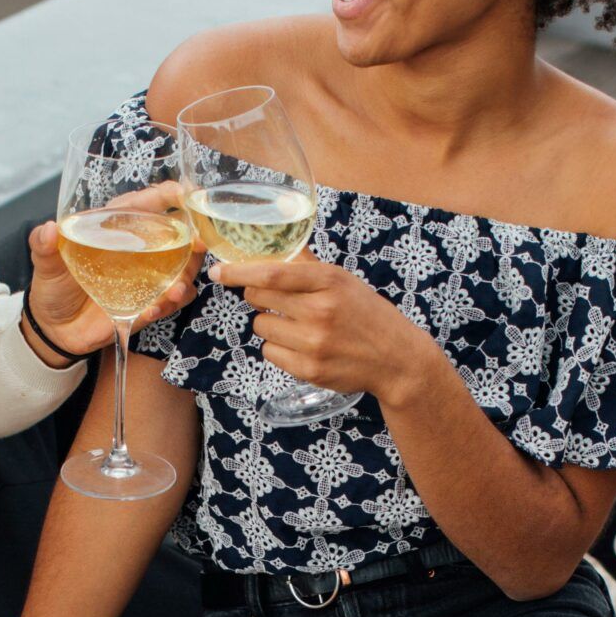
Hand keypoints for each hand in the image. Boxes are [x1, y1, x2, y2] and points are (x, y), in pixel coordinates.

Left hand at [24, 181, 201, 359]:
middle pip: (178, 235)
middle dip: (194, 237)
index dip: (169, 195)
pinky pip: (170, 301)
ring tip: (174, 289)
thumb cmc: (53, 286)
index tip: (184, 193)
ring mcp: (147, 277)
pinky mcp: (148, 303)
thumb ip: (43, 246)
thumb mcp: (45, 264)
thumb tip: (47, 229)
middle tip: (198, 244)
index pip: (148, 203)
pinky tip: (152, 309)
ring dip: (185, 277)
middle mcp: (139, 249)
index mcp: (116, 227)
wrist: (55, 328)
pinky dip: (168, 304)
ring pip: (183, 269)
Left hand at [213, 254, 434, 406]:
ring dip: (272, 325)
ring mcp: (314, 343)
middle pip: (259, 299)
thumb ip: (308, 265)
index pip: (272, 274)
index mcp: (329, 281)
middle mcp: (320, 311)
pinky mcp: (309, 370)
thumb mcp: (344, 281)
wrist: (396, 359)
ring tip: (300, 327)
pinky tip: (303, 346)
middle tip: (280, 302)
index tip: (219, 270)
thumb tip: (276, 247)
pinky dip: (280, 349)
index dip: (239, 272)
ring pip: (262, 327)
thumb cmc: (367, 314)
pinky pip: (270, 353)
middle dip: (260, 297)